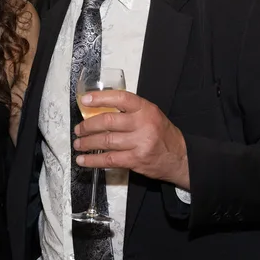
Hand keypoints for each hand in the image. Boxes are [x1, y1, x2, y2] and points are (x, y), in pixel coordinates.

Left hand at [73, 89, 190, 188]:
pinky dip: (93, 161)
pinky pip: (109, 159)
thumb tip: (98, 109)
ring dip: (87, 143)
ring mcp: (140, 143)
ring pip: (106, 141)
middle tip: (79, 129)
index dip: (100, 98)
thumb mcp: (151, 115)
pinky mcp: (136, 160)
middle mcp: (143, 124)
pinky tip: (83, 160)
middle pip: (108, 121)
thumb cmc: (161, 134)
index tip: (84, 100)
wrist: (181, 157)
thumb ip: (129, 111)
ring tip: (78, 144)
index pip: (121, 98)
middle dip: (88, 126)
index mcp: (146, 109)